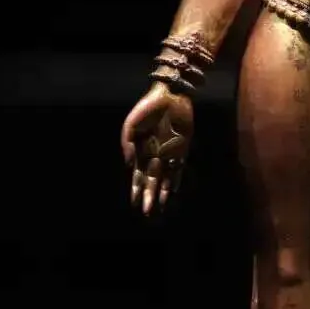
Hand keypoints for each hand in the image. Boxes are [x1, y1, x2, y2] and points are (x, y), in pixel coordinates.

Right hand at [120, 82, 193, 215]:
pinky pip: (179, 168)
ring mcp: (169, 153)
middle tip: (146, 212)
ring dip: (162, 192)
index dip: (136, 189)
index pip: (138, 175)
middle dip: (148, 196)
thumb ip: (127, 144)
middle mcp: (155, 155)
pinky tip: (173, 192)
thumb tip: (128, 165)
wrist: (169, 95)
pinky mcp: (182, 149)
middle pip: (151, 180)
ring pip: (165, 178)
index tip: (134, 203)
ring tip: (159, 208)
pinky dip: (177, 180)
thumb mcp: (130, 125)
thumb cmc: (147, 108)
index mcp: (141, 150)